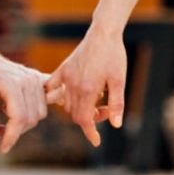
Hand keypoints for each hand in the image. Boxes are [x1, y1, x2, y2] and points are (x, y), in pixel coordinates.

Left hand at [0, 50, 50, 152]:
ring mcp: (36, 79)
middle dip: (16, 130)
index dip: (11, 137)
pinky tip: (32, 110)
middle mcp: (28, 80)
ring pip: (40, 114)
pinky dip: (46, 106)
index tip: (2, 148)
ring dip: (25, 122)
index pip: (19, 119)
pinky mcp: (39, 79)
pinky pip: (53, 97)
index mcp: (11, 84)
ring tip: (6, 114)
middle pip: (31, 119)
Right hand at [47, 27, 127, 146]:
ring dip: (80, 108)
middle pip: (76, 114)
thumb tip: (115, 125)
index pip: (84, 120)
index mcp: (87, 90)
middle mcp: (73, 86)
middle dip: (90, 118)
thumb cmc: (114, 56)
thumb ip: (117, 104)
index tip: (96, 141)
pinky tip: (67, 96)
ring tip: (98, 98)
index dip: (90, 132)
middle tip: (106, 109)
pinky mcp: (63, 69)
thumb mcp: (120, 81)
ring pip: (67, 104)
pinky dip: (57, 96)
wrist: (104, 33)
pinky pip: (53, 87)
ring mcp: (66, 77)